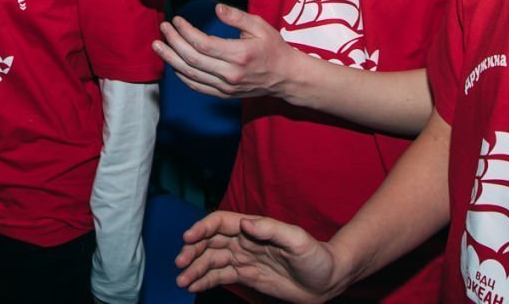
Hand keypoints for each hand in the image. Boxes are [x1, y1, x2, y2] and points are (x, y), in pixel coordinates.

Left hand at [154, 3, 299, 100]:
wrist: (285, 77)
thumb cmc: (273, 48)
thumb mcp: (260, 26)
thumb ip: (237, 17)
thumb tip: (217, 8)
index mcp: (238, 55)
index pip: (203, 43)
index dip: (185, 31)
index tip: (177, 20)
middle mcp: (230, 74)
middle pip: (192, 59)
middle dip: (173, 42)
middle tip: (163, 29)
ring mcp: (225, 87)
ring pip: (190, 74)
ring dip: (171, 59)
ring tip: (158, 46)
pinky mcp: (223, 94)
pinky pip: (197, 86)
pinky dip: (182, 76)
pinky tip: (173, 64)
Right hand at [175, 211, 340, 300]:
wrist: (327, 280)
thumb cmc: (317, 257)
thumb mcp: (298, 240)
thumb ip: (271, 230)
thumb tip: (245, 223)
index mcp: (255, 228)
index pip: (221, 223)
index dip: (203, 228)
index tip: (188, 238)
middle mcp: (246, 241)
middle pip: (211, 242)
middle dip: (193, 251)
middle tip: (180, 263)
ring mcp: (245, 259)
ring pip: (212, 260)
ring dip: (195, 268)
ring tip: (182, 281)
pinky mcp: (247, 276)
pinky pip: (221, 276)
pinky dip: (205, 280)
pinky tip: (193, 286)